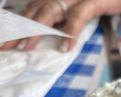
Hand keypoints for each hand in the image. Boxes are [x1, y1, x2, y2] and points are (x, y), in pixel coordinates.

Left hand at [1, 0, 120, 51]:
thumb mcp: (76, 7)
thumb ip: (62, 17)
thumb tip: (49, 34)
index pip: (31, 8)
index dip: (17, 23)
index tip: (6, 39)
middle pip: (35, 10)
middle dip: (19, 29)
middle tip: (6, 47)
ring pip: (50, 11)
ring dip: (37, 30)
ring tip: (26, 48)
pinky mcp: (92, 1)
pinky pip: (78, 17)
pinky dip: (71, 31)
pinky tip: (65, 48)